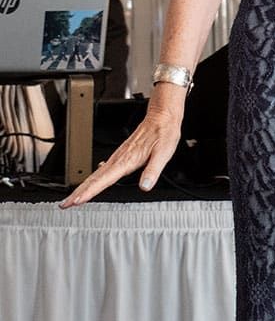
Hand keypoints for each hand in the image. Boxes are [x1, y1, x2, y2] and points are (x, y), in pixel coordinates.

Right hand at [59, 87, 184, 207]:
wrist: (162, 116)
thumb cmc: (163, 132)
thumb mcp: (163, 152)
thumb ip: (153, 170)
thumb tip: (145, 186)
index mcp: (127, 159)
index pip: (104, 179)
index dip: (89, 191)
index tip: (76, 200)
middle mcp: (120, 158)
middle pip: (94, 178)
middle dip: (78, 192)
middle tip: (64, 204)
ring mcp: (119, 156)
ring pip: (97, 174)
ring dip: (83, 186)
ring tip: (73, 198)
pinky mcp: (122, 155)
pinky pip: (104, 169)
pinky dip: (95, 178)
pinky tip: (94, 182)